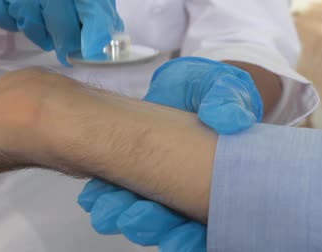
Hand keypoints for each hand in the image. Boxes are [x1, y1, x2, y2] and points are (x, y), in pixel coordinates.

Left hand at [78, 57, 262, 250]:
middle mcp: (190, 194)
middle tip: (135, 218)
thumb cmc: (210, 92)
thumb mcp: (224, 86)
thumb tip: (228, 119)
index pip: (210, 223)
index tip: (177, 240)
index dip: (194, 238)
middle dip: (152, 227)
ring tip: (108, 209)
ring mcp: (160, 188)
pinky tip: (92, 195)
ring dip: (122, 216)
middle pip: (173, 228)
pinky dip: (102, 198)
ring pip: (142, 217)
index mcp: (219, 183)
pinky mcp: (132, 176)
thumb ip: (229, 99)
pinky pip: (117, 195)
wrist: (179, 86)